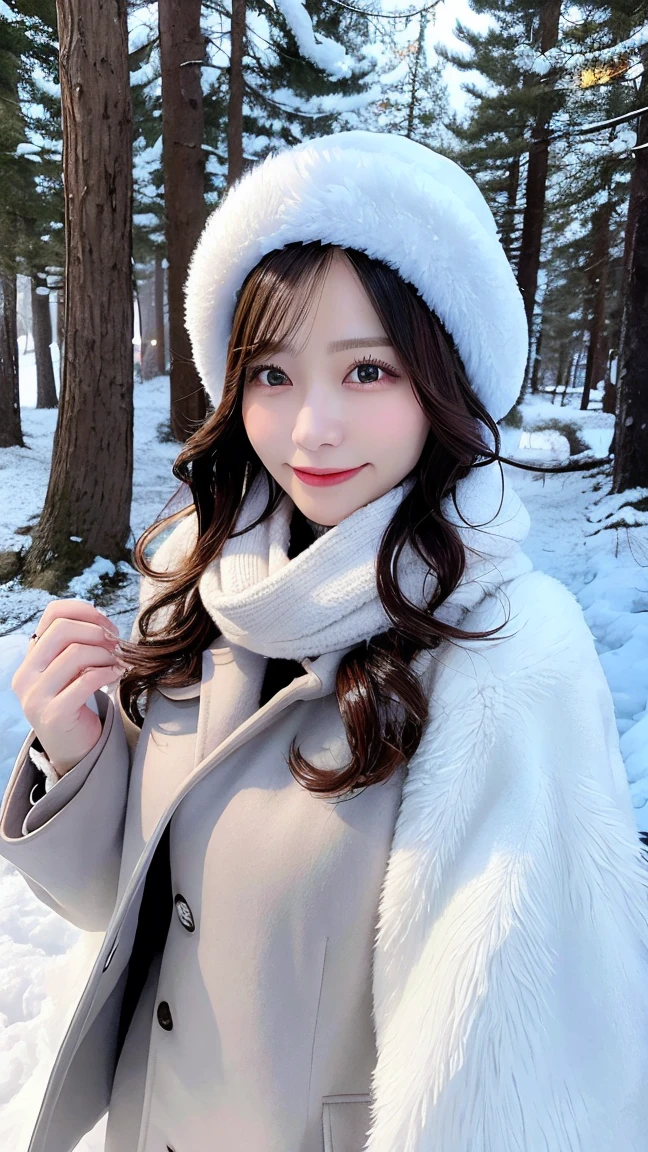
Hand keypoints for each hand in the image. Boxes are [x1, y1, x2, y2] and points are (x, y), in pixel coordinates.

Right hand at [11, 600, 128, 776]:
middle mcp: (26, 675)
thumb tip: (98, 621)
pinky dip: (108, 672)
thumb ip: (73, 647)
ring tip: (117, 664)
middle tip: (115, 645)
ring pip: (76, 653)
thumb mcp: (67, 673)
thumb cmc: (75, 705)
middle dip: (97, 632)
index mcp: (30, 659)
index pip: (52, 614)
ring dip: (106, 655)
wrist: (73, 750)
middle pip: (62, 629)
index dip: (85, 612)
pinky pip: (86, 680)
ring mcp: (36, 696)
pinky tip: (116, 675)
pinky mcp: (54, 713)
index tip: (106, 625)